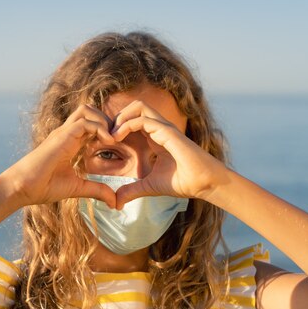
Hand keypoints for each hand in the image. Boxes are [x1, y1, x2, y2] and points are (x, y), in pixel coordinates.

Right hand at [1, 105, 117, 210]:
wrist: (22, 188)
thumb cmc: (43, 187)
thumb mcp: (77, 188)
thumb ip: (97, 190)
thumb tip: (115, 202)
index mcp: (71, 141)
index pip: (92, 124)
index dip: (108, 130)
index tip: (120, 144)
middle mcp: (67, 133)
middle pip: (91, 111)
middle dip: (108, 120)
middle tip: (119, 138)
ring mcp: (63, 132)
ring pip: (87, 110)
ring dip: (104, 121)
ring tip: (113, 139)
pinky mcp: (61, 136)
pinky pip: (84, 122)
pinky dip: (100, 128)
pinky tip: (108, 142)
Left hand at [110, 100, 224, 207]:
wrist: (203, 184)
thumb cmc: (182, 182)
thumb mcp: (149, 187)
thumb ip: (132, 190)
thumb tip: (116, 202)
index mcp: (155, 136)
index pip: (133, 120)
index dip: (117, 127)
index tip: (104, 142)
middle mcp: (159, 128)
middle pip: (134, 107)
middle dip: (116, 117)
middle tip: (105, 135)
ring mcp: (164, 127)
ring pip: (138, 106)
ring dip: (120, 117)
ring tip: (110, 135)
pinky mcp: (167, 131)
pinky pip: (142, 120)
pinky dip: (126, 125)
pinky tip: (117, 138)